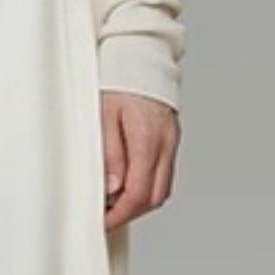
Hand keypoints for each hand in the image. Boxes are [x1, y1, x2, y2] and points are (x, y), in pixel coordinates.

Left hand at [100, 92, 178, 229]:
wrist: (140, 53)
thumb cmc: (118, 80)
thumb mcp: (103, 117)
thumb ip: (109, 155)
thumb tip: (111, 189)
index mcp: (148, 141)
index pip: (139, 194)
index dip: (119, 214)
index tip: (102, 220)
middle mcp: (165, 145)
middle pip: (155, 197)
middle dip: (131, 211)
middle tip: (105, 212)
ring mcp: (172, 143)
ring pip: (162, 188)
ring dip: (139, 199)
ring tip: (113, 197)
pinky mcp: (171, 139)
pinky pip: (164, 172)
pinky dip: (147, 184)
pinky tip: (127, 179)